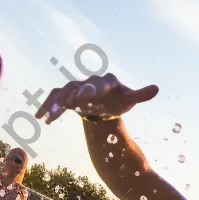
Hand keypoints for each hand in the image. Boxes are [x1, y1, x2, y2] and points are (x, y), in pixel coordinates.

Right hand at [35, 73, 158, 124]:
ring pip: (63, 92)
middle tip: (61, 107)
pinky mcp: (68, 95)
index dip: (88, 91)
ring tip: (49, 116)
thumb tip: (157, 88)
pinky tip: (41, 118)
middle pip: (76, 87)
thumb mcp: (130, 98)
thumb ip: (141, 94)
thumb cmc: (120, 100)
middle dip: (68, 96)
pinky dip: (47, 105)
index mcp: (105, 82)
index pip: (96, 85)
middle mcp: (88, 82)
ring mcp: (77, 87)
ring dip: (55, 103)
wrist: (108, 103)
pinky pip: (55, 97)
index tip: (79, 99)